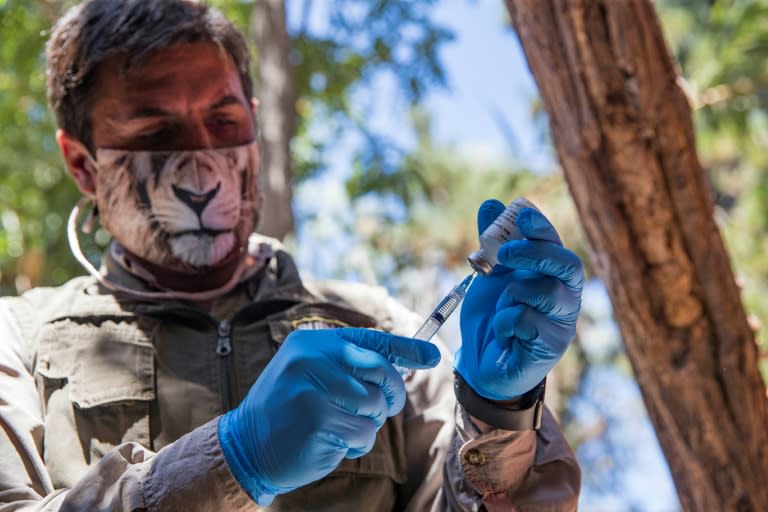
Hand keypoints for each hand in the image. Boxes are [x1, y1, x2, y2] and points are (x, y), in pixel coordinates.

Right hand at [218, 327, 439, 504]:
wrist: (247, 446)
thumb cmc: (290, 410)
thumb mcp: (313, 375)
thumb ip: (352, 366)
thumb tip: (410, 360)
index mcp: (312, 343)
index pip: (371, 340)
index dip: (406, 348)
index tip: (432, 355)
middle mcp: (311, 359)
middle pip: (381, 371)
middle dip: (390, 395)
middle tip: (380, 409)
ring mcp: (313, 389)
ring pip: (376, 406)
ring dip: (368, 424)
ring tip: (340, 425)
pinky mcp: (317, 421)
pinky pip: (364, 434)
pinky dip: (355, 445)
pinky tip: (330, 441)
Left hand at [456, 199, 582, 399]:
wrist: (482, 364)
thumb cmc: (492, 317)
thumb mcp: (488, 277)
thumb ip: (491, 243)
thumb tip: (491, 204)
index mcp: (552, 276)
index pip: (556, 245)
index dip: (542, 227)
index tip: (521, 215)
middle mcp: (565, 296)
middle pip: (567, 265)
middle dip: (535, 253)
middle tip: (504, 253)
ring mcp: (562, 323)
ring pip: (544, 292)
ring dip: (512, 295)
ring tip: (502, 309)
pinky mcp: (551, 347)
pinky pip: (526, 320)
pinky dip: (505, 323)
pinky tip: (503, 334)